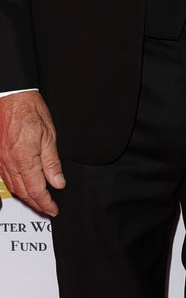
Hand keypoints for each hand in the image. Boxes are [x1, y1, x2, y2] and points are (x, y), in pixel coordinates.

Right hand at [0, 92, 64, 215]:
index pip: (36, 189)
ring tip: (37, 202)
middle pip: (23, 192)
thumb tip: (58, 182)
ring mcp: (0, 161)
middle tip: (47, 209)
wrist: (11, 97)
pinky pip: (5, 178)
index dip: (46, 203)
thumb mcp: (49, 134)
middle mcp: (9, 163)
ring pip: (12, 188)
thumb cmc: (30, 110)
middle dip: (36, 204)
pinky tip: (22, 188)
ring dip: (25, 198)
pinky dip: (15, 187)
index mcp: (24, 158)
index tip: (53, 209)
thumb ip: (52, 162)